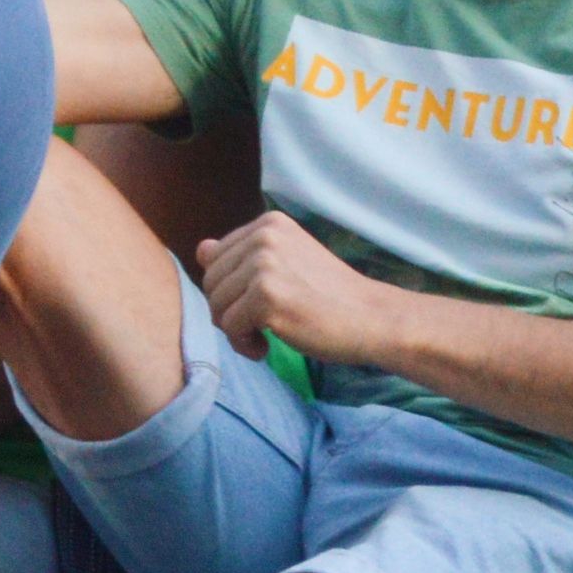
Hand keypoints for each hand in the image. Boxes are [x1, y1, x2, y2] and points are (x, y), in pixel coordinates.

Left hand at [195, 213, 383, 371]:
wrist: (372, 318)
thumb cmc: (331, 298)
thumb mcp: (287, 265)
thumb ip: (244, 256)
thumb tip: (201, 248)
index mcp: (269, 224)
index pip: (216, 258)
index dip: (231, 291)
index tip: (260, 306)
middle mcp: (264, 236)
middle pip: (211, 282)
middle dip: (229, 312)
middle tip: (260, 327)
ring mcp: (265, 265)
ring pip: (216, 306)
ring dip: (236, 331)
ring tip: (265, 337)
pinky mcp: (266, 296)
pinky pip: (229, 327)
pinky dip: (243, 345)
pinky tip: (267, 347)